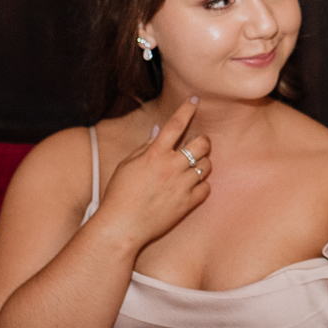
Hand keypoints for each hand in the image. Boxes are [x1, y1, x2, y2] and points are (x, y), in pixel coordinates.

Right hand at [92, 95, 211, 247]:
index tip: (194, 100)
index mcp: (154, 155)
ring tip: (192, 167)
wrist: (122, 227)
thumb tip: (160, 131)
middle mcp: (171, 167)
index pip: (175, 124)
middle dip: (203, 140)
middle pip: (202, 143)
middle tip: (198, 143)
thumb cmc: (120, 194)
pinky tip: (191, 186)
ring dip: (203, 162)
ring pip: (207, 165)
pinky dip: (202, 185)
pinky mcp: (188, 204)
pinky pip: (207, 188)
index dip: (186, 109)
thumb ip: (146, 147)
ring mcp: (182, 186)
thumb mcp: (127, 165)